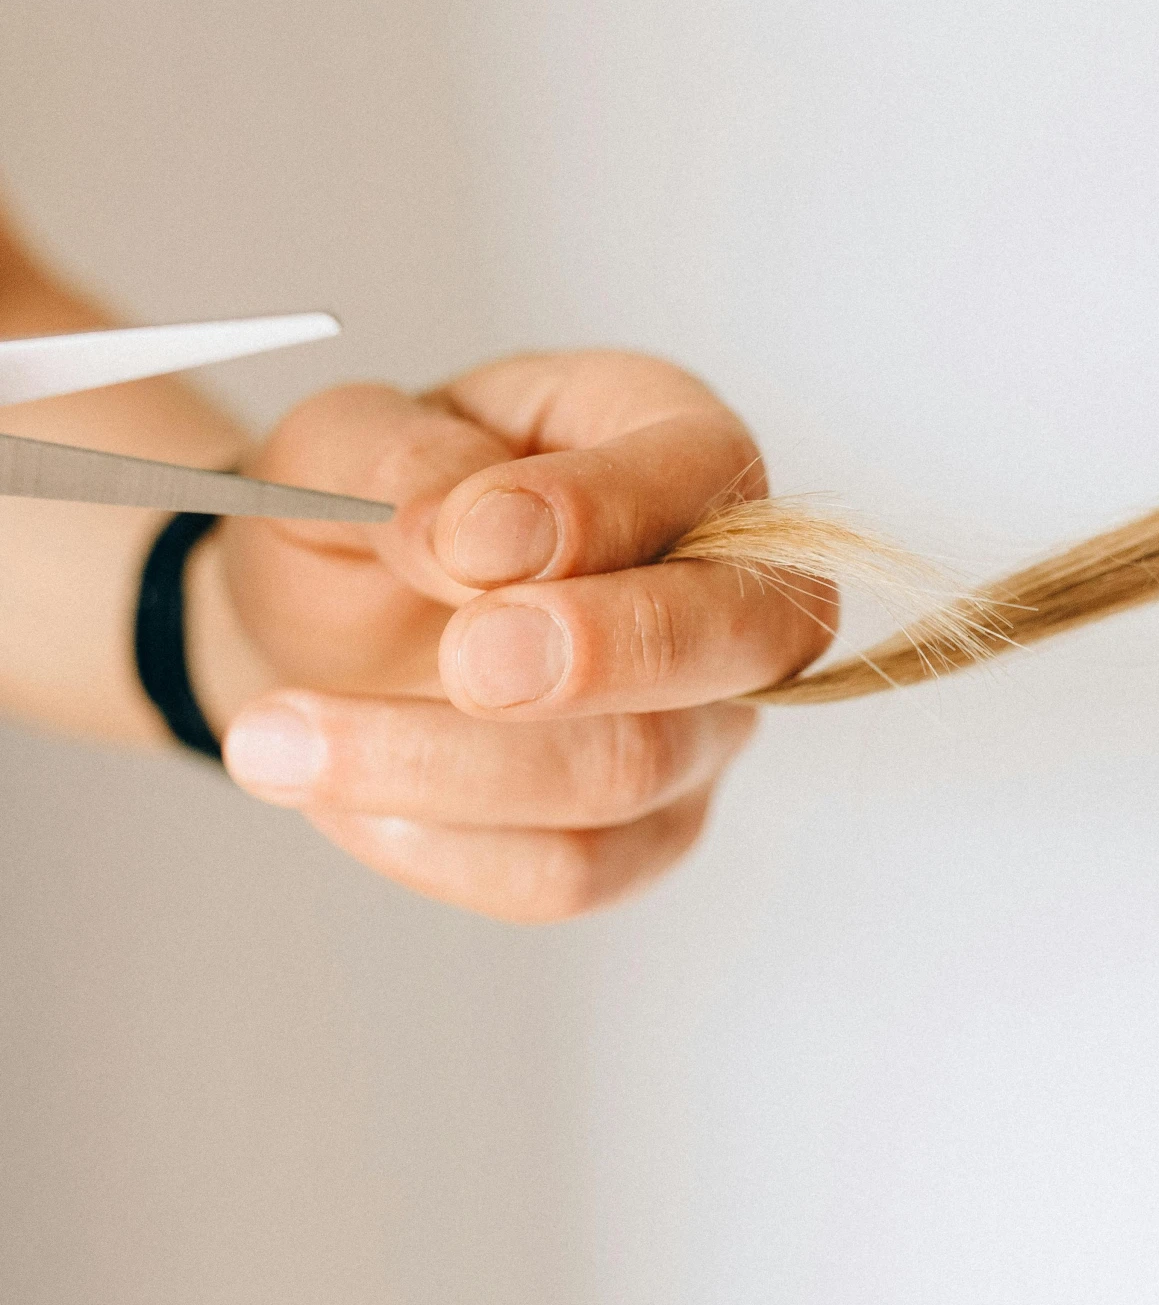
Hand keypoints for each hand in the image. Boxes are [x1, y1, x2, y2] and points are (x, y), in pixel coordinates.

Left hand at [189, 350, 836, 921]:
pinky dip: (433, 842)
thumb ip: (407, 465)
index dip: (596, 511)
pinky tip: (332, 794)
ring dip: (440, 763)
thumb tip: (471, 538)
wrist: (312, 629)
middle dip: (596, 654)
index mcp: (669, 433)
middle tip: (464, 662)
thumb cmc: (362, 514)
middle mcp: (722, 583)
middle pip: (737, 637)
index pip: (697, 468)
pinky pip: (566, 871)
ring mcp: (703, 722)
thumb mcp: (340, 444)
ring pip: (630, 769)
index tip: (464, 539)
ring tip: (274, 737)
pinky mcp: (645, 835)